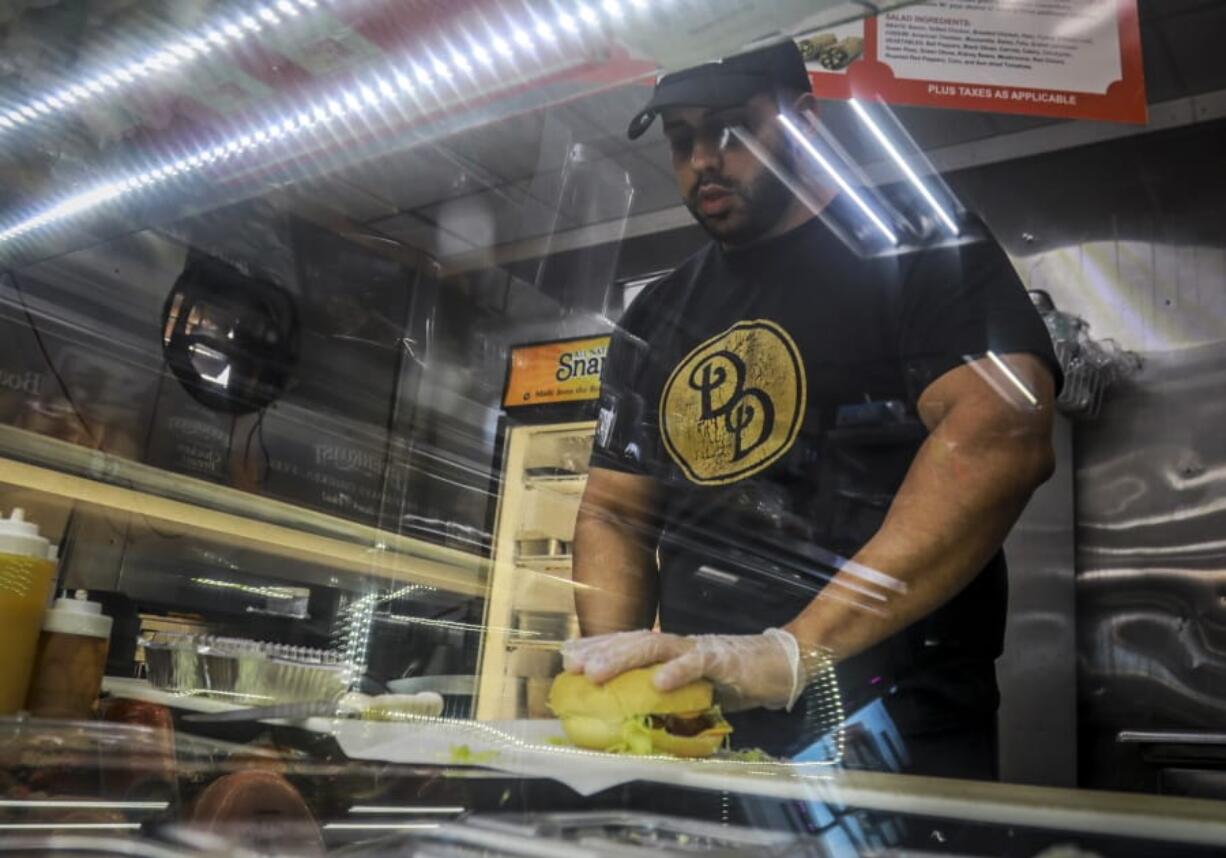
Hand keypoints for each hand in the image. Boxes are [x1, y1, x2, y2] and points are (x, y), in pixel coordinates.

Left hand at [561, 628, 801, 711]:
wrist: (783, 664)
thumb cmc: (737, 681)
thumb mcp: (697, 693)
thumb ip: (671, 701)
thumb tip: (639, 721)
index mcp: (671, 652)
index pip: (628, 644)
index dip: (598, 647)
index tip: (569, 656)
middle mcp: (680, 645)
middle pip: (634, 641)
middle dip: (601, 651)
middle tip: (573, 665)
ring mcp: (700, 649)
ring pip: (656, 646)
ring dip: (624, 657)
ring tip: (598, 672)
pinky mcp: (724, 659)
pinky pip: (697, 662)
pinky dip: (677, 670)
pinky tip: (658, 681)